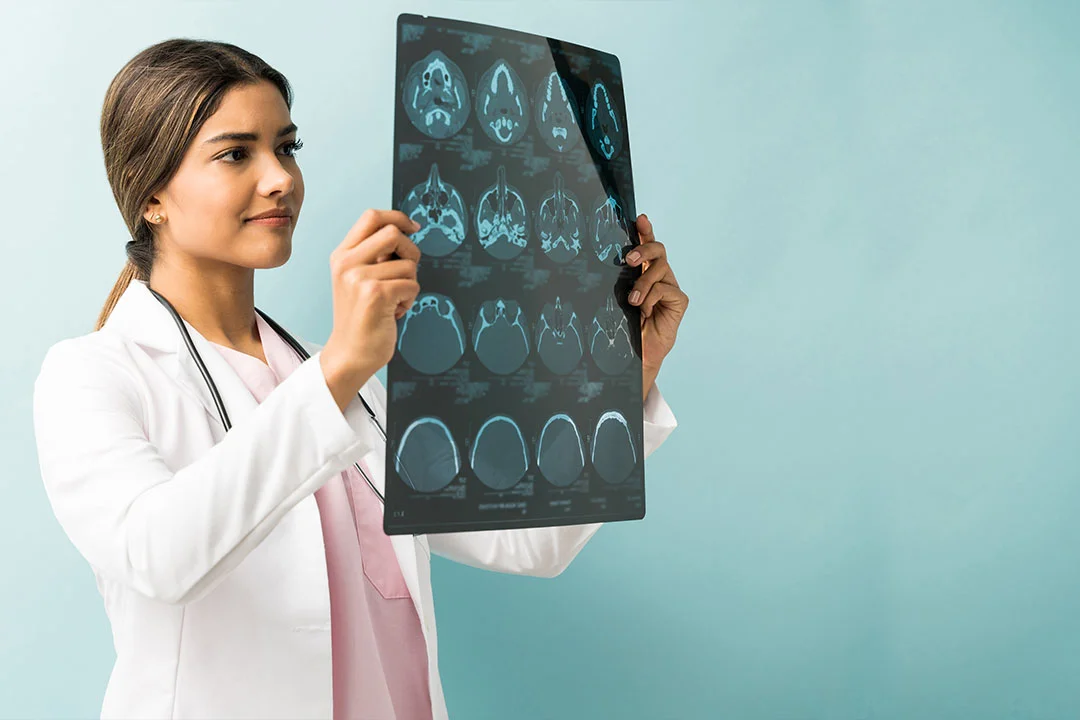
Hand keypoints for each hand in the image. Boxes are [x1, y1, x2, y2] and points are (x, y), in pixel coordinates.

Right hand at [321, 209, 421, 410]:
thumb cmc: (361, 317)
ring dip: (410, 283)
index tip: (413, 228)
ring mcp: (359, 277)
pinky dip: (410, 300)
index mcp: (341, 255)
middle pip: (393, 232)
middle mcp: (346, 262)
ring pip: (408, 264)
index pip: (371, 216)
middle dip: (411, 251)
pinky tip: (395, 312)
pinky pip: (412, 284)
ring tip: (394, 301)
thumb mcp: (357, 279)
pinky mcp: (376, 294)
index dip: (398, 217)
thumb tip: (405, 230)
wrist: (350, 354)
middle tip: (408, 271)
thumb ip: (374, 255)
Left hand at [625, 214, 688, 398]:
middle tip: (629, 259)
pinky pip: (666, 289)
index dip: (645, 230)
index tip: (639, 218)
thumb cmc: (624, 327)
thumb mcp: (616, 299)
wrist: (636, 354)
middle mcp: (658, 276)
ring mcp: (670, 287)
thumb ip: (618, 281)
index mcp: (643, 272)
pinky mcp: (679, 301)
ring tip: (633, 301)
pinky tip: (645, 311)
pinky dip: (653, 298)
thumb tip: (600, 261)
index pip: (646, 245)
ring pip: (661, 268)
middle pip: (658, 250)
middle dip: (644, 249)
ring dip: (644, 282)